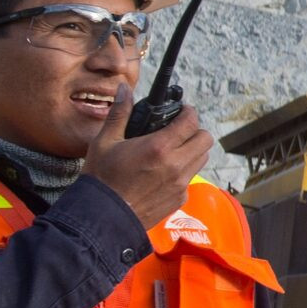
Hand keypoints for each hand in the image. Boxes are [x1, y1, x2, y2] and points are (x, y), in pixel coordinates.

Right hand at [83, 84, 215, 231]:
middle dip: (195, 130)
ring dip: (193, 150)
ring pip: (202, 159)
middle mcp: (176, 165)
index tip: (181, 111)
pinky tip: (165, 171)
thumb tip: (125, 90)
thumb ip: (120, 114)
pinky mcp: (179, 199)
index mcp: (159, 147)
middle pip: (205, 140)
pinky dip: (185, 171)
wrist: (101, 217)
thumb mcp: (105, 142)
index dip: (188, 112)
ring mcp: (180, 184)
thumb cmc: (101, 179)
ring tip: (174, 149)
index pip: (191, 122)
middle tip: (179, 129)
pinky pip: (191, 178)